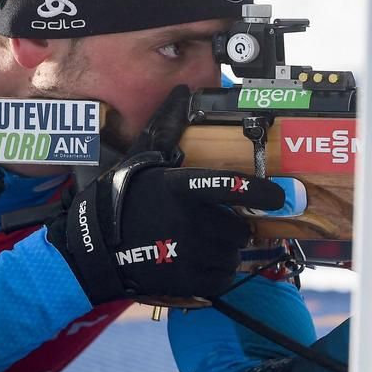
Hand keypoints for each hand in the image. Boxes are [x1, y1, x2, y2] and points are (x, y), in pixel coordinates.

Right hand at [47, 86, 283, 304]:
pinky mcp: (189, 280)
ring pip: (233, 253)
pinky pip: (224, 277)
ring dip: (223, 251)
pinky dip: (216, 274)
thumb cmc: (117, 201)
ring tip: (196, 246)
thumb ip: (167, 129)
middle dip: (231, 228)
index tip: (279, 197)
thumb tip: (180, 91)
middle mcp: (192, 220)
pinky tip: (195, 265)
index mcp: (182, 188)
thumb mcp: (140, 161)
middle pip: (240, 228)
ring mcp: (192, 253)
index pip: (235, 187)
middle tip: (208, 226)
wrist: (91, 252)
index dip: (264, 193)